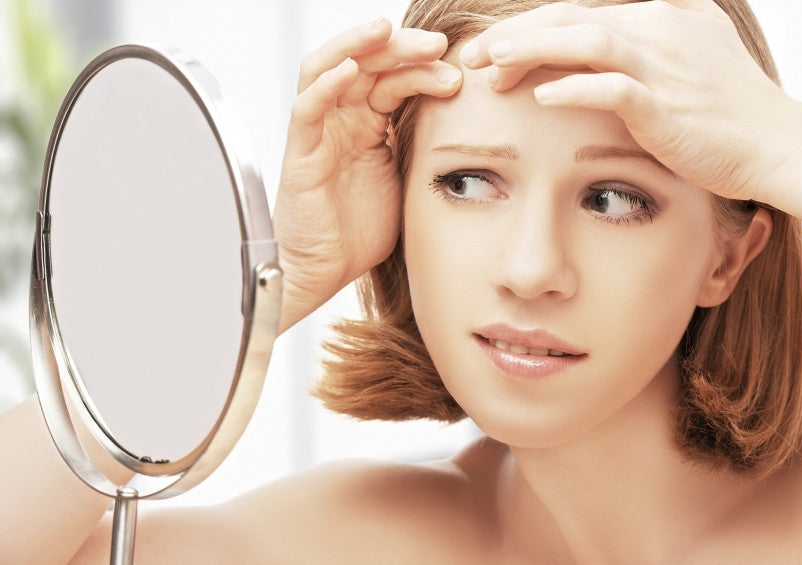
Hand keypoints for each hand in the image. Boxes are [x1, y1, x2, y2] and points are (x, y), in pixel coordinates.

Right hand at [274, 18, 461, 330]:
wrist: (323, 271)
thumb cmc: (360, 231)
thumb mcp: (406, 181)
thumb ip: (424, 150)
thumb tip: (475, 130)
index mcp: (368, 124)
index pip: (393, 77)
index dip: (423, 65)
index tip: (460, 64)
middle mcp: (341, 120)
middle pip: (367, 64)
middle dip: (402, 48)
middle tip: (439, 44)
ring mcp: (319, 132)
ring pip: (332, 70)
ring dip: (360, 46)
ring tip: (387, 30)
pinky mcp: (300, 153)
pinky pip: (307, 108)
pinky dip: (325, 83)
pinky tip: (350, 68)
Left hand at [457, 0, 792, 201]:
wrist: (776, 143)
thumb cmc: (730, 113)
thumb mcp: (690, 64)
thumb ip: (648, 53)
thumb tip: (602, 60)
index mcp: (660, 17)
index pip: (579, 15)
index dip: (530, 30)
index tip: (493, 51)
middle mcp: (658, 28)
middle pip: (569, 19)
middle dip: (514, 36)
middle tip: (472, 58)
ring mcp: (663, 62)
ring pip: (584, 40)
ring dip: (531, 52)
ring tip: (491, 68)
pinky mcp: (665, 101)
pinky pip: (612, 86)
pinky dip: (574, 88)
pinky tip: (540, 98)